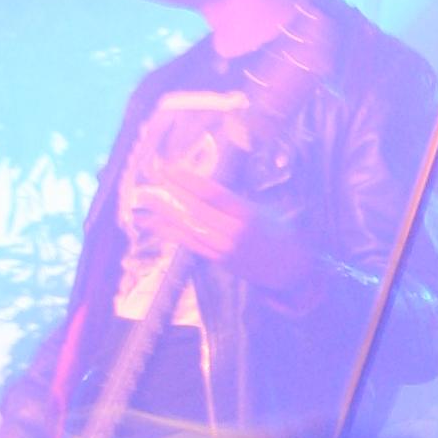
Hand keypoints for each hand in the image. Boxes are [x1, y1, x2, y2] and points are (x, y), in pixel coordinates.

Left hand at [129, 174, 316, 296]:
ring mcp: (223, 248)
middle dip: (174, 192)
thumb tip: (208, 186)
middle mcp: (233, 231)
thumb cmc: (280, 232)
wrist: (290, 269)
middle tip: (155, 176)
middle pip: (196, 208)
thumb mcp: (265, 209)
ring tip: (147, 199)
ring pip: (189, 227)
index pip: (212, 193)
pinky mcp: (217, 260)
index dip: (189, 180)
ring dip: (166, 212)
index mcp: (248, 214)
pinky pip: (190, 244)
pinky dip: (171, 233)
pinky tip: (155, 225)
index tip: (172, 168)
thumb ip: (237, 200)